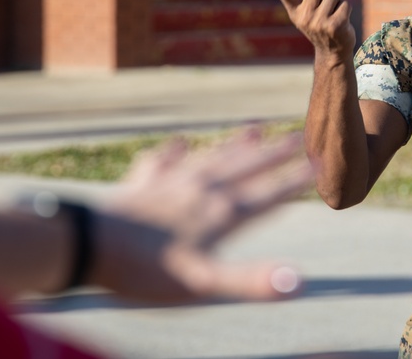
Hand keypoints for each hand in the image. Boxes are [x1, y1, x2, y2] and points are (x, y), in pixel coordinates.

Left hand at [92, 129, 312, 304]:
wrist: (87, 244)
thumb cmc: (145, 270)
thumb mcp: (202, 282)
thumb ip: (250, 281)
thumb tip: (299, 282)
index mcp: (221, 213)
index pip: (271, 194)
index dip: (298, 180)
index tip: (324, 162)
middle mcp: (202, 189)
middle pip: (247, 167)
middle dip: (275, 153)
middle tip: (300, 136)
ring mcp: (171, 182)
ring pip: (213, 157)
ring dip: (236, 145)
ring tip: (255, 128)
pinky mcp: (141, 184)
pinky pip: (163, 162)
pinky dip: (175, 152)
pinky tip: (178, 144)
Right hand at [270, 0, 355, 58]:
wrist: (333, 51)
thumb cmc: (323, 23)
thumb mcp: (314, 7)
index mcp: (296, 11)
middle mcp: (304, 17)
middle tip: (327, 9)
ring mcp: (319, 23)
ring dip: (338, 2)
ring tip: (334, 16)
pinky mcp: (334, 26)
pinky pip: (345, 4)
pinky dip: (347, 9)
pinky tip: (342, 22)